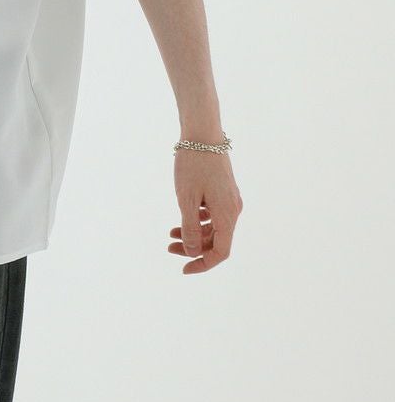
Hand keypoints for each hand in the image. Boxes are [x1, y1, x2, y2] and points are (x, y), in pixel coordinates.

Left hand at [169, 149, 242, 272]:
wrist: (202, 133)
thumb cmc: (193, 165)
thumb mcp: (187, 199)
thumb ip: (191, 227)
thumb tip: (193, 252)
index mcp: (227, 215)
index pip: (221, 252)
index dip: (203, 264)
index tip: (183, 268)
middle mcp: (233, 210)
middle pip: (216, 241)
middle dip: (193, 248)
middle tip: (169, 246)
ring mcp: (230, 199)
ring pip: (214, 227)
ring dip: (194, 233)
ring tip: (170, 232)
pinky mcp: (224, 190)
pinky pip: (214, 214)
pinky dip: (199, 220)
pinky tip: (183, 216)